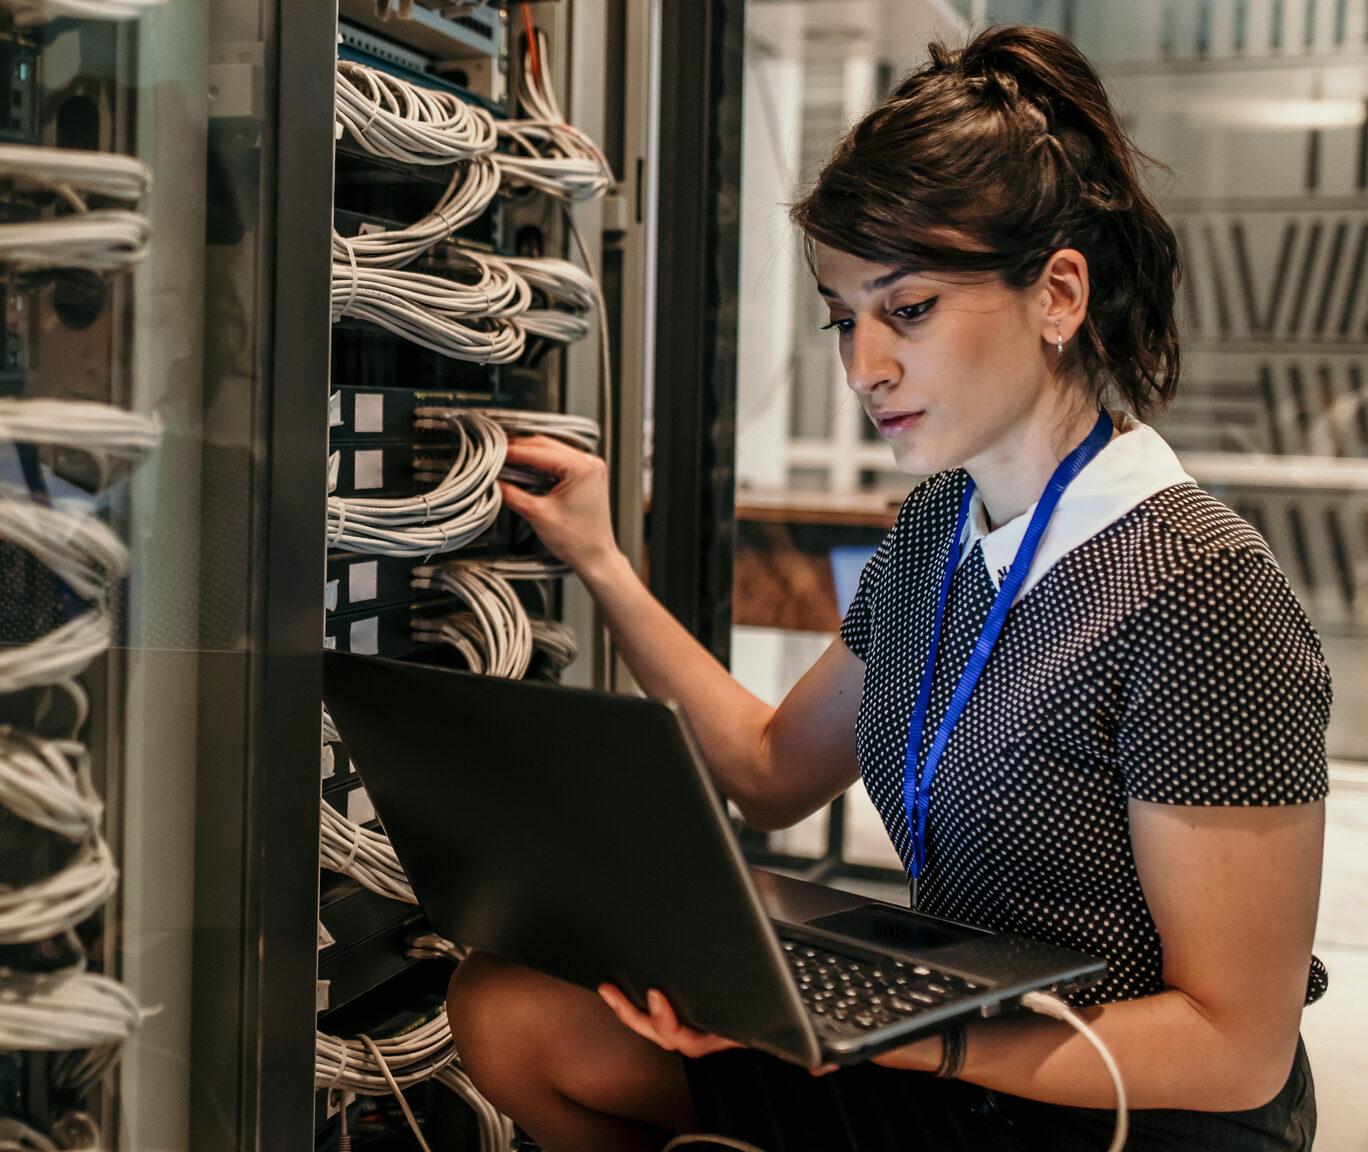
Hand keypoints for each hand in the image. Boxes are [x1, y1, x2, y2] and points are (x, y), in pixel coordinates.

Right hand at [499, 435, 617, 575]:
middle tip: (494, 455)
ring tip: (505, 461)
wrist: (595, 558)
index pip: (537, 451)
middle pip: (544, 445)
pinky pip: (559, 461)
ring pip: (551, 450)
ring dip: (527, 454)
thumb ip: (511, 493)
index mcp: (581, 467)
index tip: (491, 454)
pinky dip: (540, 463)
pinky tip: (524, 468)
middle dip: (517, 449)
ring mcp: (590, 468)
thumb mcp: (537, 514)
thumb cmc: (576, 541)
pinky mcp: (587, 476)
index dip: (510, 452)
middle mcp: (589, 462)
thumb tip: (494, 480)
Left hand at [597, 985, 840, 1074]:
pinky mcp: (694, 1005)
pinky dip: (643, 1000)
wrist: (803, 1031)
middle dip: (632, 1014)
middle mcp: (707, 1033)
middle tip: (611, 990)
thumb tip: (825, 1069)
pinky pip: (661, 1009)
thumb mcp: (806, 1041)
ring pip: (655, 1022)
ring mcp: (698, 1022)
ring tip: (609, 986)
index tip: (656, 996)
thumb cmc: (798, 1029)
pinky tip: (628, 980)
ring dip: (629, 1007)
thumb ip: (815, 1058)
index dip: (666, 1022)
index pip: (687, 1039)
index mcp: (724, 1039)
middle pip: (659, 1031)